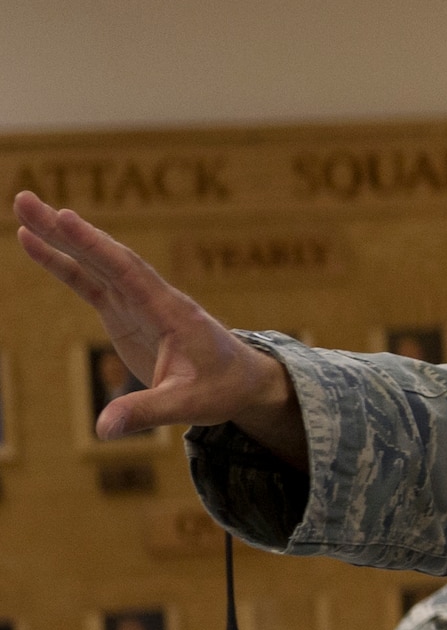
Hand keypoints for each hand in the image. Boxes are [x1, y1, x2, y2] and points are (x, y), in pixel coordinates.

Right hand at [14, 191, 307, 464]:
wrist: (241, 381)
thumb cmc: (221, 389)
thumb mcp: (188, 406)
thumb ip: (147, 412)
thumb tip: (103, 429)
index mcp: (172, 313)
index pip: (130, 273)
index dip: (97, 247)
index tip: (66, 218)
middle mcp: (153, 299)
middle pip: (107, 257)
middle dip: (66, 230)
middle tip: (25, 201)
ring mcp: (138, 303)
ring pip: (96, 263)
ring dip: (59, 237)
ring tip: (23, 208)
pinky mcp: (125, 312)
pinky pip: (89, 282)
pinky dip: (63, 263)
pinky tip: (33, 242)